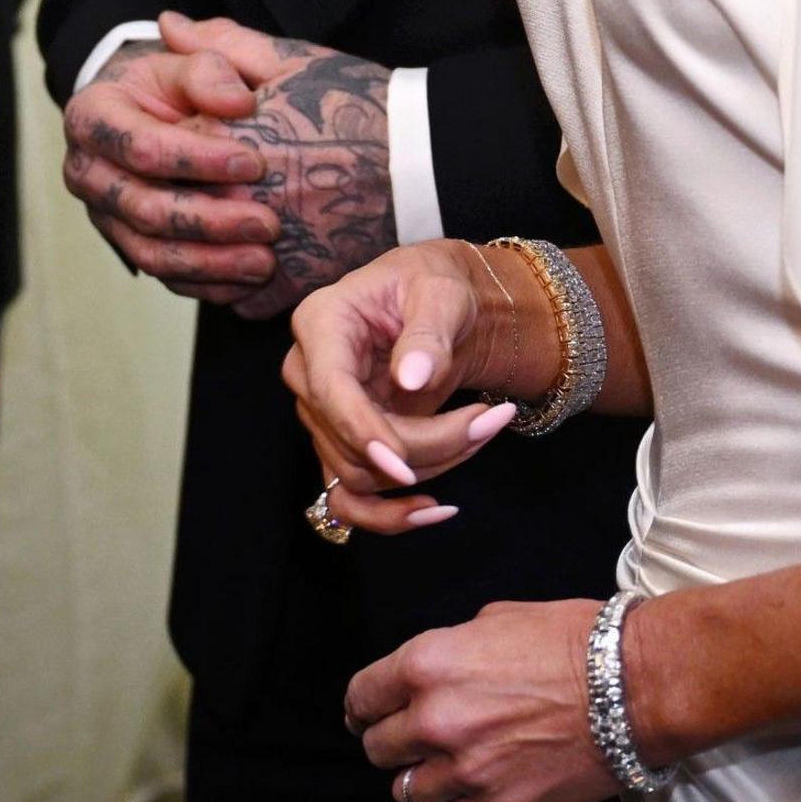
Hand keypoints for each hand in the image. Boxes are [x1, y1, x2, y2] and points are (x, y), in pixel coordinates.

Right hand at [60, 36, 279, 304]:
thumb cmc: (176, 83)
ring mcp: (105, 215)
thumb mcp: (189, 61)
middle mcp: (87, 172)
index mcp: (91, 117)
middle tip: (268, 224)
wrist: (156, 110)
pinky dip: (208, 282)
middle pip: (144, 208)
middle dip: (210, 220)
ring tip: (265, 262)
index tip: (256, 163)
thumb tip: (237, 103)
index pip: (140, 147)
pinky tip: (248, 280)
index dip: (198, 159)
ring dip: (211, 262)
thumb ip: (211, 68)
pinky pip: (164, 276)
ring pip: (151, 253)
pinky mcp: (128, 244)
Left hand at [155, 17, 395, 320]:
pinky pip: (239, 300)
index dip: (167, 147)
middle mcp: (234, 198)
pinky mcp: (292, 282)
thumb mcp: (286, 60)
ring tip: (215, 230)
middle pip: (168, 214)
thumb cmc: (355, 104)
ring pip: (193, 267)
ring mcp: (261, 246)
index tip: (186, 140)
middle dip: (173, 204)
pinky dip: (237, 287)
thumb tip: (167, 25)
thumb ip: (218, 46)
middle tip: (194, 192)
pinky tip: (247, 261)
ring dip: (194, 255)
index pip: (154, 152)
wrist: (421, 159)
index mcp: (222, 139)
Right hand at [280, 241, 519, 534]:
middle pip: (350, 442)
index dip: (363, 431)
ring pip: (361, 475)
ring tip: (483, 431)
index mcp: (321, 324)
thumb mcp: (442, 293)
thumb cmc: (433, 285)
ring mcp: (322, 415)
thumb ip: (428, 333)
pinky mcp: (341, 445)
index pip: (329, 390)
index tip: (406, 466)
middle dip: (428, 445)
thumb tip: (410, 378)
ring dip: (431, 468)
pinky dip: (391, 516)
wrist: (438, 304)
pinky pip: (352, 500)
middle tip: (492, 419)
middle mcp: (309, 373)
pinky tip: (438, 510)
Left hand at [347, 597, 620, 801]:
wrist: (632, 686)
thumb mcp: (494, 619)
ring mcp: (466, 770)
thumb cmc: (571, 641)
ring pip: (409, 792)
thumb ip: (450, 651)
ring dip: (421, 780)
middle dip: (390, 743)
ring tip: (442, 771)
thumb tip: (438, 673)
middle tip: (409, 742)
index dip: (363, 708)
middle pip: (378, 749)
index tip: (366, 715)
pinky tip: (475, 790)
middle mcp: (434, 721)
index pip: (362, 698)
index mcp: (425, 665)